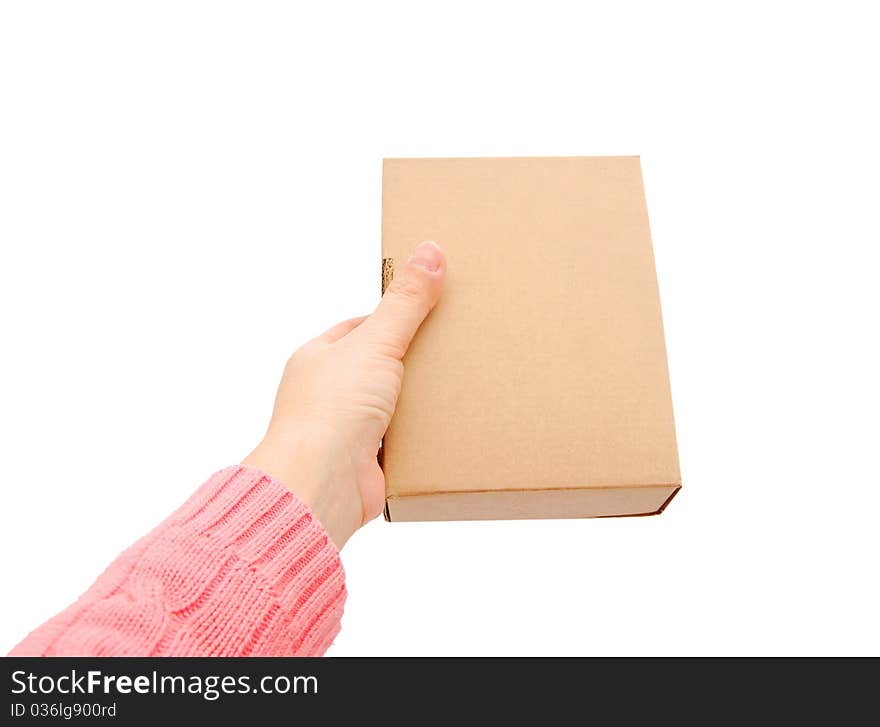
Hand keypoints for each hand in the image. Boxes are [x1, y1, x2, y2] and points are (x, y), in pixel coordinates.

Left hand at [243, 241, 445, 546]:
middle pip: (380, 367)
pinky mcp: (368, 462)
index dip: (395, 317)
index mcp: (319, 358)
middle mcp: (329, 393)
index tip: (430, 309)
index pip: (361, 327)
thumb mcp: (375, 344)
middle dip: (413, 362)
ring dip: (419, 403)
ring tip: (461, 386)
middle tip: (454, 348)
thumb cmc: (330, 411)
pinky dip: (422, 438)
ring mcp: (347, 429)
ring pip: (393, 406)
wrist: (322, 484)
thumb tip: (429, 251)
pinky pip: (402, 443)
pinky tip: (449, 428)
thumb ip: (405, 303)